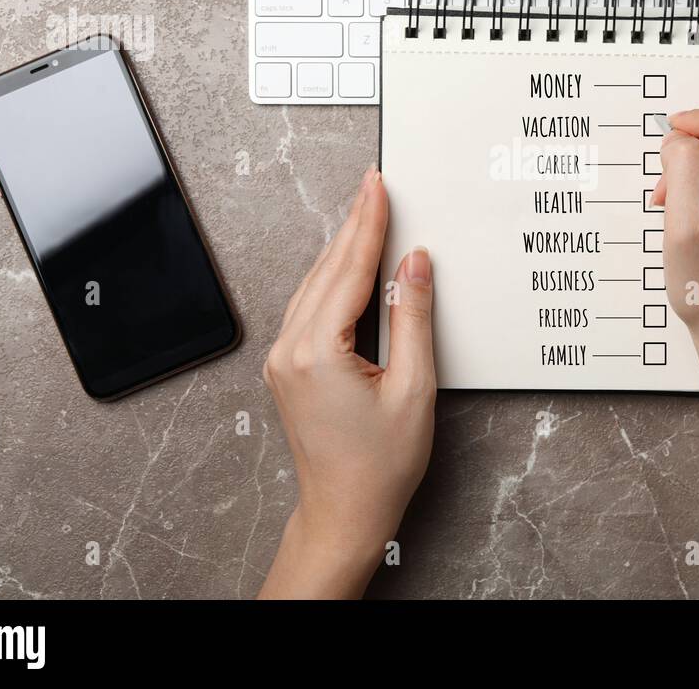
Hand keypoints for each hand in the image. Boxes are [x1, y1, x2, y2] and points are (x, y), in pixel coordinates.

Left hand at [259, 166, 434, 598]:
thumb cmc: (380, 464)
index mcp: (318, 352)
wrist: (345, 512)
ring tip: (366, 214)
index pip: (349, 270)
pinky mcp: (288, 369)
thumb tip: (415, 263)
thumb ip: (414, 318)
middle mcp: (290, 350)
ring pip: (314, 286)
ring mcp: (283, 359)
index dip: (369, 224)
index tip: (378, 187)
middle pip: (327, 270)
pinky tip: (348, 265)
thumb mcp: (413, 387)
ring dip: (341, 249)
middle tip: (373, 185)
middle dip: (354, 226)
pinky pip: (309, 307)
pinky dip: (332, 278)